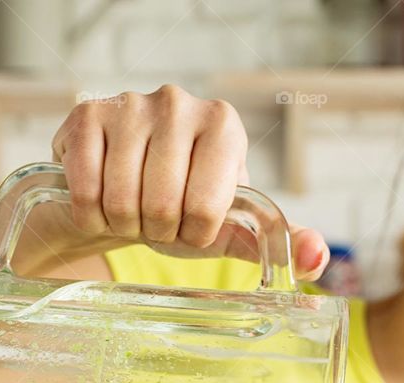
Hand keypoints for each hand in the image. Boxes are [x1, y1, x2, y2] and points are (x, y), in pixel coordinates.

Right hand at [50, 84, 328, 278]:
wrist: (119, 193)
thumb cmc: (180, 210)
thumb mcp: (230, 228)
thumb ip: (276, 242)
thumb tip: (317, 257)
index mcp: (223, 126)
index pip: (207, 209)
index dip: (193, 235)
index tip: (190, 226)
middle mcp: (179, 103)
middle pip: (163, 206)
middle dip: (157, 232)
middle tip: (157, 222)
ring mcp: (130, 104)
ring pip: (122, 201)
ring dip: (123, 225)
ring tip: (130, 212)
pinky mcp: (87, 115)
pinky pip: (86, 190)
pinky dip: (90, 214)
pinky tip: (100, 201)